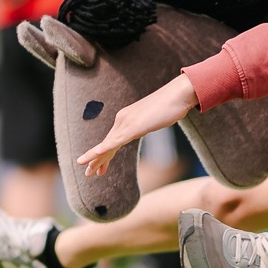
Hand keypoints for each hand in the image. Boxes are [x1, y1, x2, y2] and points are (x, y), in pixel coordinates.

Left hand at [78, 74, 196, 176]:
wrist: (179, 94)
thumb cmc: (171, 104)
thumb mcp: (155, 118)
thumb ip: (147, 122)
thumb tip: (147, 124)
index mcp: (127, 118)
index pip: (112, 140)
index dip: (105, 154)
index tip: (100, 167)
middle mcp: (123, 119)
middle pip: (107, 143)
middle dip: (96, 160)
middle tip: (88, 173)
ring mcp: (127, 122)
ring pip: (107, 144)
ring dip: (96, 159)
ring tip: (87, 172)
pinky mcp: (133, 127)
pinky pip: (116, 141)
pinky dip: (105, 148)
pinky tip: (96, 155)